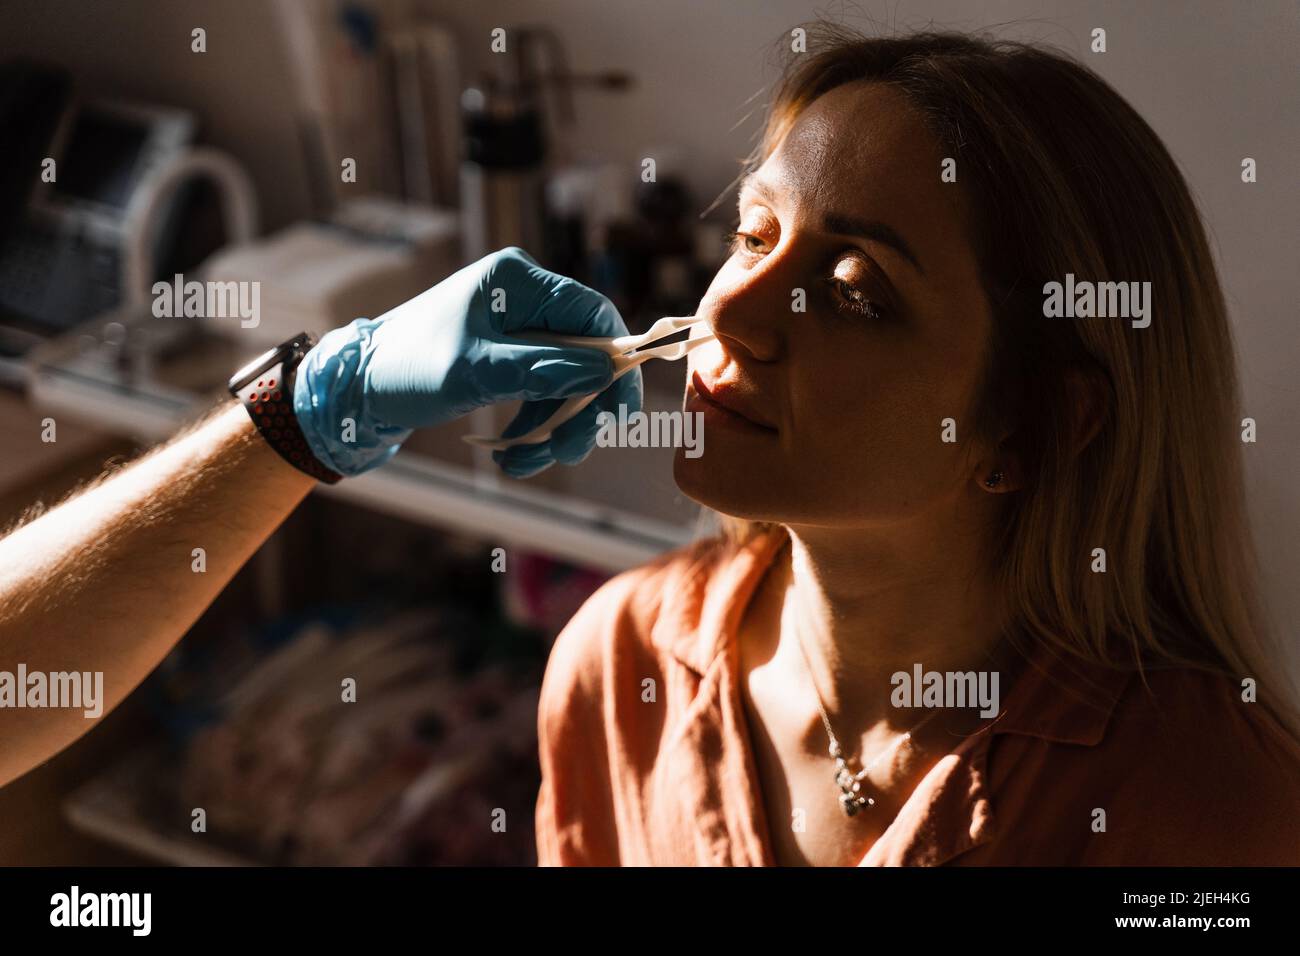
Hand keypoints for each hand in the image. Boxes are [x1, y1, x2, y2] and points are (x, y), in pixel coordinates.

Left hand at [293, 247, 641, 477]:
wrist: (353, 389)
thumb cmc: (405, 367)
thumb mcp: (474, 371)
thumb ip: (540, 370)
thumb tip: (602, 372)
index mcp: (518, 282)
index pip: (593, 314)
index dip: (616, 363)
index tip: (618, 412)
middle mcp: (524, 301)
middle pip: (586, 354)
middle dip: (582, 409)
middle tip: (571, 451)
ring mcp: (516, 332)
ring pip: (566, 384)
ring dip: (555, 429)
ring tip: (525, 462)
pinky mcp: (507, 361)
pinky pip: (542, 396)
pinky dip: (534, 428)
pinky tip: (513, 455)